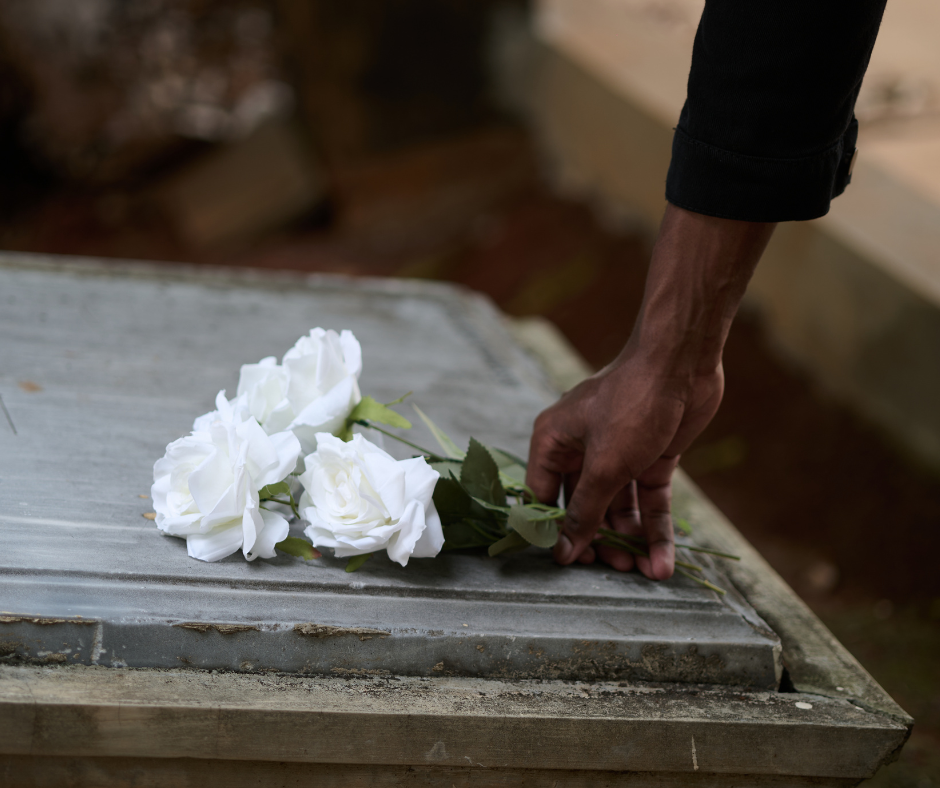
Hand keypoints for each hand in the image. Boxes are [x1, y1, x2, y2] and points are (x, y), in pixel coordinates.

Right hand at [525, 204, 775, 578]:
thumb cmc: (632, 406)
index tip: (568, 565)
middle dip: (600, 539)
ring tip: (643, 572)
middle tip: (614, 569)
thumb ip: (584, 512)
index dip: (553, 531)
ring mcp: (617, 454)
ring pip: (619, 507)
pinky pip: (648, 500)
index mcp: (553, 442)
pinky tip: (664, 562)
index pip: (542, 496)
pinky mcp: (650, 458)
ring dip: (630, 539)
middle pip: (584, 506)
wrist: (682, 364)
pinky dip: (655, 529)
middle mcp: (581, 449)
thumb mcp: (604, 466)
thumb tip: (563, 553)